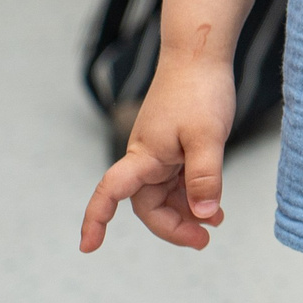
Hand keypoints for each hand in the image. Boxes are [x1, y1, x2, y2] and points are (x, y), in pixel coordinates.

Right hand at [79, 54, 235, 251]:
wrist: (202, 55)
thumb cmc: (199, 91)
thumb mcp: (207, 137)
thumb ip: (205, 176)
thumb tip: (204, 214)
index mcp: (143, 156)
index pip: (111, 192)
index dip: (96, 219)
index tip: (88, 247)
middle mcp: (146, 157)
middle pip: (149, 205)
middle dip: (173, 225)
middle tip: (204, 239)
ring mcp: (161, 152)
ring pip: (166, 194)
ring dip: (187, 211)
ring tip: (214, 223)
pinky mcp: (175, 146)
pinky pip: (178, 180)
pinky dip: (194, 193)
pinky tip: (213, 204)